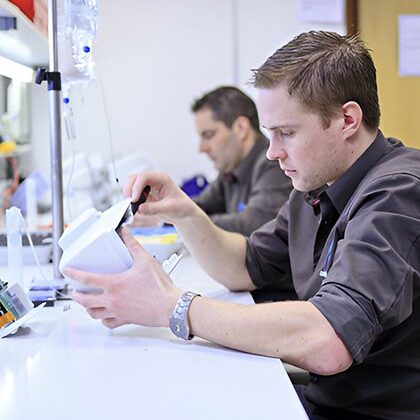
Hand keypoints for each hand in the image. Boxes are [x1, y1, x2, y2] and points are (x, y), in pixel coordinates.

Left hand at [66, 228, 182, 328]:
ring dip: (86, 308)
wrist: (171, 307)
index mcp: (115, 284)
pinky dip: (103, 319)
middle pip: (85, 300)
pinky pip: (108, 323)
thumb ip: (133, 246)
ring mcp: (118, 312)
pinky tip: (104, 315)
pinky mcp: (126, 320)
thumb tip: (125, 234)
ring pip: (94, 314)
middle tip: (75, 291)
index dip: (73, 273)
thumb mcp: (146, 261)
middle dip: (77, 295)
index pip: (87, 278)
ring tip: (86, 303)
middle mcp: (113, 300)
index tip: (66, 271)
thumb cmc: (160, 287)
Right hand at [123, 171, 195, 224]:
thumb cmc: (181, 206)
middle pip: (134, 178)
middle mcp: (153, 181)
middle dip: (129, 189)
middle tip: (129, 202)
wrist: (184, 213)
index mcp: (162, 179)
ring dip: (129, 194)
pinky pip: (133, 195)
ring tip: (131, 205)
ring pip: (131, 185)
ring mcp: (148, 187)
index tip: (134, 199)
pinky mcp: (145, 195)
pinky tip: (134, 208)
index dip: (136, 187)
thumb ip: (154, 208)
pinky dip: (130, 200)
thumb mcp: (170, 208)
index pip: (144, 177)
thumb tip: (139, 208)